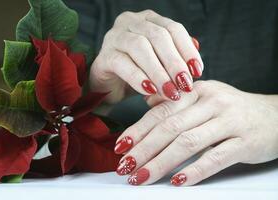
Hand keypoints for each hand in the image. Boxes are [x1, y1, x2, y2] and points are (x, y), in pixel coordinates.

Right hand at [90, 10, 202, 102]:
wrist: (109, 86)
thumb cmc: (138, 72)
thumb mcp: (160, 65)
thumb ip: (176, 61)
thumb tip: (195, 68)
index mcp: (148, 20)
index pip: (173, 28)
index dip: (187, 49)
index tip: (197, 71)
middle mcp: (130, 23)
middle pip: (158, 35)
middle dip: (174, 62)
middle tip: (185, 84)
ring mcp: (114, 37)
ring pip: (140, 47)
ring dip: (158, 71)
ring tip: (169, 91)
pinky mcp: (103, 56)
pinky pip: (122, 64)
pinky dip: (138, 78)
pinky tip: (149, 90)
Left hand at [114, 80, 277, 185]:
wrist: (276, 115)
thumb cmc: (233, 109)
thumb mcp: (205, 98)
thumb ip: (176, 101)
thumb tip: (148, 102)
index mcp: (197, 91)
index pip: (161, 111)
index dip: (138, 129)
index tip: (121, 146)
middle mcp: (211, 102)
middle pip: (170, 127)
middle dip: (144, 149)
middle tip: (125, 166)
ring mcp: (229, 121)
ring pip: (188, 142)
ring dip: (161, 162)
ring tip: (141, 177)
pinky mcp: (245, 141)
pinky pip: (215, 157)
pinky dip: (195, 170)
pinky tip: (177, 182)